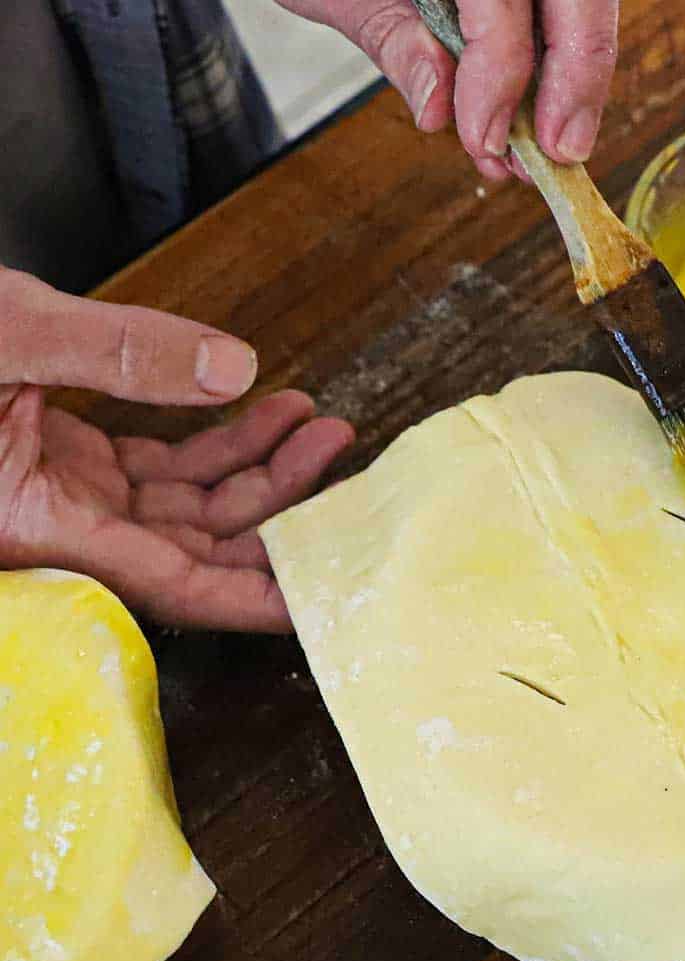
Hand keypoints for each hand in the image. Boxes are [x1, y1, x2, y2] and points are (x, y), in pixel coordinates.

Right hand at [0, 269, 353, 632]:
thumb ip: (114, 354)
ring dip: (260, 464)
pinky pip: (163, 465)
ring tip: (322, 425)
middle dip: (281, 509)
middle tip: (347, 470)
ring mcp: (68, 493)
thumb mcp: (2, 336)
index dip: (257, 597)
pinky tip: (264, 407)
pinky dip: (218, 439)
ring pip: (189, 502)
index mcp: (37, 528)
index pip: (177, 586)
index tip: (326, 594)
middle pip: (200, 544)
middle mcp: (61, 526)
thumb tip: (234, 367)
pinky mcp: (68, 460)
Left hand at [276, 0, 617, 178]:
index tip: (486, 140)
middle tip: (559, 153)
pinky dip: (561, 65)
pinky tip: (538, 117)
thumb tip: (438, 109)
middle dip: (576, 79)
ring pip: (587, 4)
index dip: (501, 72)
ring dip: (575, 81)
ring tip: (547, 148)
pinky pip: (568, 11)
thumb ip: (393, 39)